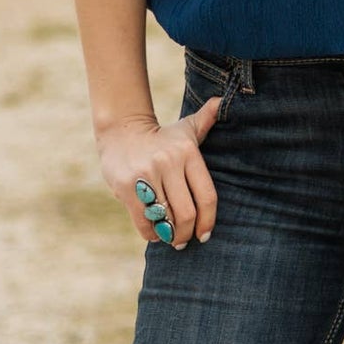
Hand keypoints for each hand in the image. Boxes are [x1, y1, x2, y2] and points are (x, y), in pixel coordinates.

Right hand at [97, 99, 221, 246]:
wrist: (120, 130)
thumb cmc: (161, 136)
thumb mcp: (185, 128)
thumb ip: (206, 120)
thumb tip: (222, 103)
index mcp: (188, 152)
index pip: (207, 196)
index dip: (208, 221)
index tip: (204, 235)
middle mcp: (169, 162)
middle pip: (186, 212)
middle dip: (187, 233)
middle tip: (184, 240)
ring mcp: (146, 174)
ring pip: (165, 218)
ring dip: (169, 235)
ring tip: (170, 238)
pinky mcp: (126, 186)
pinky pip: (143, 220)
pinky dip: (150, 233)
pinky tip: (153, 233)